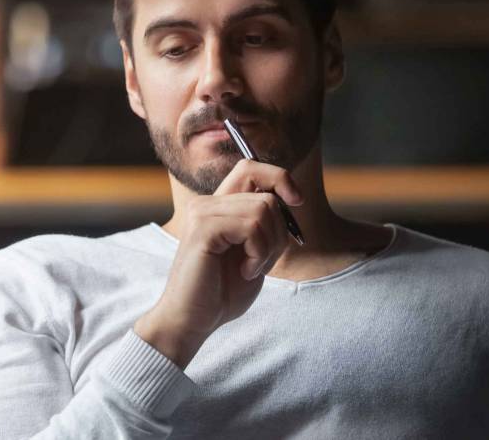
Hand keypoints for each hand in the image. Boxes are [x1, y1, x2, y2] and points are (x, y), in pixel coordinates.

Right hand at [134, 159, 302, 367]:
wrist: (192, 320)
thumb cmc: (221, 292)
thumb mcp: (253, 253)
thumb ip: (264, 225)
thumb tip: (290, 199)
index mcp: (218, 207)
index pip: (251, 167)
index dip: (280, 177)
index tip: (296, 202)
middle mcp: (207, 204)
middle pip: (266, 192)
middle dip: (279, 230)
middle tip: (262, 259)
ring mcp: (202, 213)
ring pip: (263, 210)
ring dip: (269, 246)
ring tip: (251, 268)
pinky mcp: (203, 229)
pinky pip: (251, 226)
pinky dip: (259, 253)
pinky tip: (245, 271)